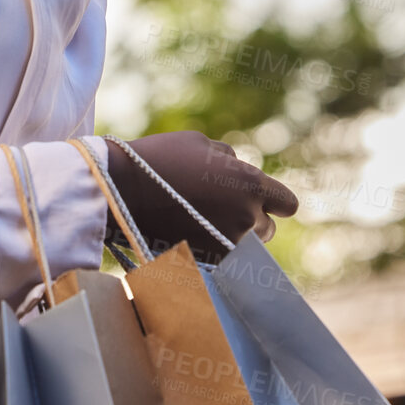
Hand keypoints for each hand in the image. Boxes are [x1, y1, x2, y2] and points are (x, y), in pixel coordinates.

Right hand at [103, 131, 296, 261]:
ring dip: (234, 236)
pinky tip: (191, 235)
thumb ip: (229, 159)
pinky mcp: (205, 261)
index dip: (275, 202)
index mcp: (249, 184)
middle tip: (223, 210)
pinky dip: (212, 249)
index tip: (264, 202)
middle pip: (267, 228)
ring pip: (245, 246)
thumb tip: (238, 169)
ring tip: (205, 223)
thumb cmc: (158, 160)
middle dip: (251, 220)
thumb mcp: (199, 143)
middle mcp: (245, 216)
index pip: (287, 203)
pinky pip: (221, 258)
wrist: (117, 191)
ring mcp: (226, 243)